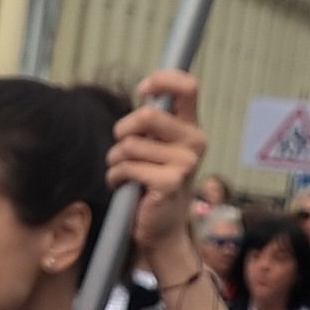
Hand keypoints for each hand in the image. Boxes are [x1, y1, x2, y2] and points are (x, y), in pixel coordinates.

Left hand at [115, 73, 204, 276]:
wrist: (162, 229)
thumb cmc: (152, 183)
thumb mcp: (155, 147)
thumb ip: (152, 123)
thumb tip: (144, 95)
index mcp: (192, 128)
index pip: (188, 86)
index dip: (161, 80)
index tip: (142, 92)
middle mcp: (195, 142)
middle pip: (147, 115)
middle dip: (122, 131)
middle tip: (122, 148)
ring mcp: (185, 163)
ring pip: (130, 145)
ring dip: (115, 160)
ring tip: (124, 173)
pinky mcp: (169, 182)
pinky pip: (127, 167)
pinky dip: (116, 176)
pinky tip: (124, 186)